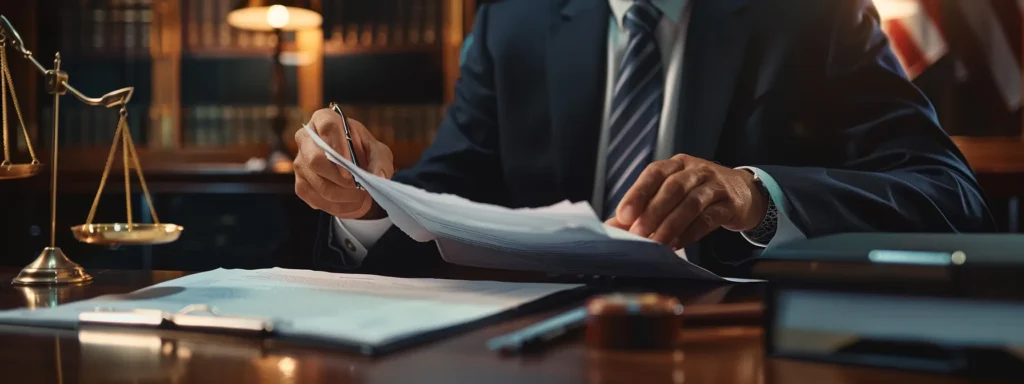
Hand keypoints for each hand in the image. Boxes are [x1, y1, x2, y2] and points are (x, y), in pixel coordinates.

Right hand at [294, 108, 393, 218]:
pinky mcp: (300, 184)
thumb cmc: (363, 152)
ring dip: (344, 196)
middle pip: (316, 160)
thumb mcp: (378, 152)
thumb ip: (381, 162)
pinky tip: (351, 203)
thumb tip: (379, 178)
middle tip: (359, 187)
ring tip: (361, 197)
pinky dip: (337, 206)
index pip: (327, 126)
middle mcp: (306, 138)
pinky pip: (316, 199)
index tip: (351, 167)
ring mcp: (300, 162)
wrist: (352, 166)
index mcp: (324, 119)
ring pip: (318, 184)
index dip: (339, 146)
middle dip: (341, 179)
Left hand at [605, 154, 767, 248]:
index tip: (623, 215)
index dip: (638, 193)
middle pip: (673, 188)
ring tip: (657, 242)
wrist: (746, 193)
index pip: (654, 173)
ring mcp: (715, 185)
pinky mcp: (730, 204)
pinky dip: (692, 232)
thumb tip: (612, 226)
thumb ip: (643, 208)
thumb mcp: (672, 193)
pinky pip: (709, 218)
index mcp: (676, 164)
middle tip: (638, 233)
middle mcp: (696, 170)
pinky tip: (678, 244)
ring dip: (671, 224)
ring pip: (692, 203)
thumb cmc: (699, 192)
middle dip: (653, 212)